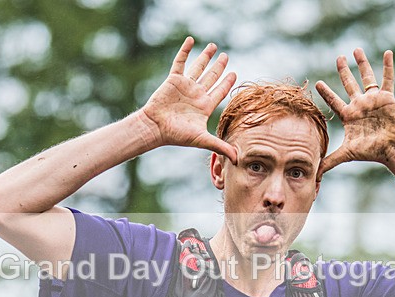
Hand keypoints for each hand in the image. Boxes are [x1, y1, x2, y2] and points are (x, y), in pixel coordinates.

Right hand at [140, 37, 237, 162]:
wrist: (156, 128)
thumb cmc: (177, 135)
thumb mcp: (202, 140)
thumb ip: (221, 146)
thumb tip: (238, 159)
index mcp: (204, 106)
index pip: (220, 92)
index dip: (227, 83)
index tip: (234, 74)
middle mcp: (196, 94)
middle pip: (211, 77)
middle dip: (219, 67)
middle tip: (226, 57)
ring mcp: (185, 86)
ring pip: (198, 67)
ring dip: (206, 57)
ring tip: (213, 46)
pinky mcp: (174, 80)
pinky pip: (180, 62)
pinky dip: (185, 51)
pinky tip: (191, 40)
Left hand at [315, 48, 394, 174]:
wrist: (392, 149)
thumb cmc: (371, 152)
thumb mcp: (346, 154)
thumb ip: (329, 162)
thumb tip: (313, 175)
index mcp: (349, 116)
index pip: (334, 101)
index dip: (326, 92)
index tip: (317, 83)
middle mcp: (360, 105)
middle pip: (349, 84)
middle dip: (343, 71)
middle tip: (338, 58)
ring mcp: (373, 100)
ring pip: (366, 77)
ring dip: (362, 63)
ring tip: (355, 49)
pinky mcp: (387, 97)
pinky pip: (388, 78)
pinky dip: (388, 66)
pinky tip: (387, 53)